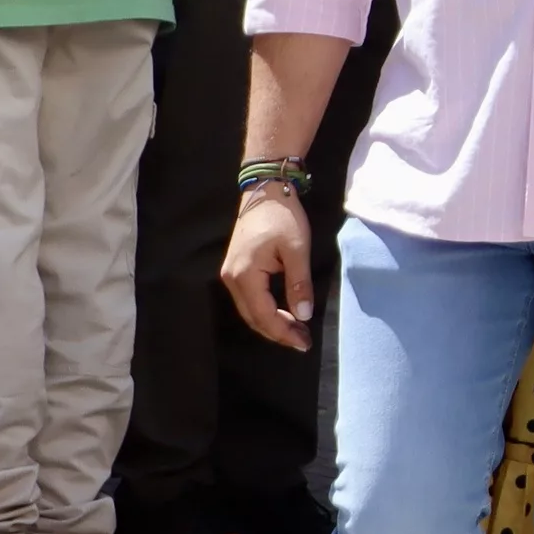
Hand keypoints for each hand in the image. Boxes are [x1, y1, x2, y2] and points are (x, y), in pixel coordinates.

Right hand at [220, 187, 315, 349]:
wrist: (265, 190)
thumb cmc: (283, 217)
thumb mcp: (297, 249)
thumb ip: (299, 283)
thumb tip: (303, 315)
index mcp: (244, 276)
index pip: (264, 315)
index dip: (284, 332)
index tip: (304, 343)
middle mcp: (231, 280)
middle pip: (253, 317)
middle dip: (278, 332)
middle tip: (302, 341)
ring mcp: (230, 275)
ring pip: (249, 311)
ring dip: (271, 323)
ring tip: (296, 331)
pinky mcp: (235, 270)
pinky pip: (248, 300)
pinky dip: (265, 310)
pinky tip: (281, 314)